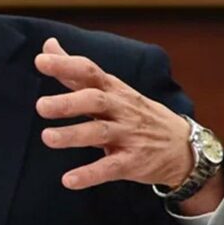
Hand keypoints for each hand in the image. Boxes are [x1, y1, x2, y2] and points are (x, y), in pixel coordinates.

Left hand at [34, 37, 192, 190]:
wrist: (183, 146)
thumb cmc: (135, 112)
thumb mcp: (111, 88)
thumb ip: (76, 70)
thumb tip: (48, 44)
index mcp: (112, 88)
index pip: (89, 71)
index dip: (66, 64)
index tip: (40, 60)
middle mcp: (121, 109)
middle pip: (95, 100)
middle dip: (68, 102)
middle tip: (41, 106)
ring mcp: (128, 135)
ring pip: (99, 133)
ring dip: (73, 135)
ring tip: (47, 137)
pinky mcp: (133, 162)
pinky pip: (109, 168)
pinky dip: (89, 175)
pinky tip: (69, 180)